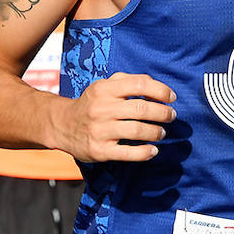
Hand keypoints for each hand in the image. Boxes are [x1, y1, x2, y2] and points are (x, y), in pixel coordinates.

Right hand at [52, 72, 175, 162]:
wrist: (62, 125)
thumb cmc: (91, 103)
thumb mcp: (104, 85)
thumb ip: (127, 81)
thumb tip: (155, 85)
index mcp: (104, 89)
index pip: (139, 84)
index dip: (160, 91)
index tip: (171, 98)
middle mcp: (101, 108)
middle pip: (141, 109)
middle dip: (162, 113)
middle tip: (171, 116)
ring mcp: (100, 130)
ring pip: (137, 131)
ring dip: (156, 132)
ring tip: (161, 132)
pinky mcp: (100, 150)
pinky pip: (128, 153)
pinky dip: (145, 152)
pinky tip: (153, 150)